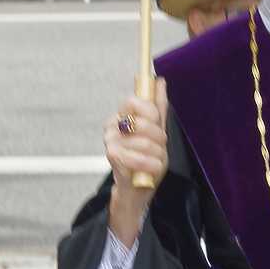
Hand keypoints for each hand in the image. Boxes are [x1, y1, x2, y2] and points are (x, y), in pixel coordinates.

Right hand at [103, 84, 168, 240]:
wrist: (138, 188)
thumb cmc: (146, 159)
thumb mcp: (156, 131)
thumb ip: (157, 106)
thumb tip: (159, 81)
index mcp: (121, 115)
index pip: (134, 101)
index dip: (150, 113)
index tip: (156, 125)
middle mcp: (112, 126)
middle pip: (143, 122)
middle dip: (159, 138)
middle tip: (157, 147)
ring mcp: (110, 141)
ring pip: (146, 141)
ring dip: (158, 155)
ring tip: (153, 161)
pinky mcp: (112, 156)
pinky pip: (141, 157)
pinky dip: (153, 165)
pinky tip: (151, 169)